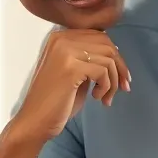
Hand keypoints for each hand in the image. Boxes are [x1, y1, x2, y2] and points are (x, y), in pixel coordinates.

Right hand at [12, 28, 130, 143]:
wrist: (35, 120)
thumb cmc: (56, 100)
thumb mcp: (75, 71)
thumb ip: (89, 58)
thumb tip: (116, 53)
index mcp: (60, 37)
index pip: (99, 36)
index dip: (115, 57)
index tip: (121, 76)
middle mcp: (61, 39)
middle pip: (107, 45)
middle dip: (120, 67)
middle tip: (123, 88)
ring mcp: (65, 52)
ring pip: (108, 58)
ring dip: (113, 81)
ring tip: (105, 97)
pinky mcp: (71, 68)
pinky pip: (103, 71)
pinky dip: (106, 87)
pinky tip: (96, 97)